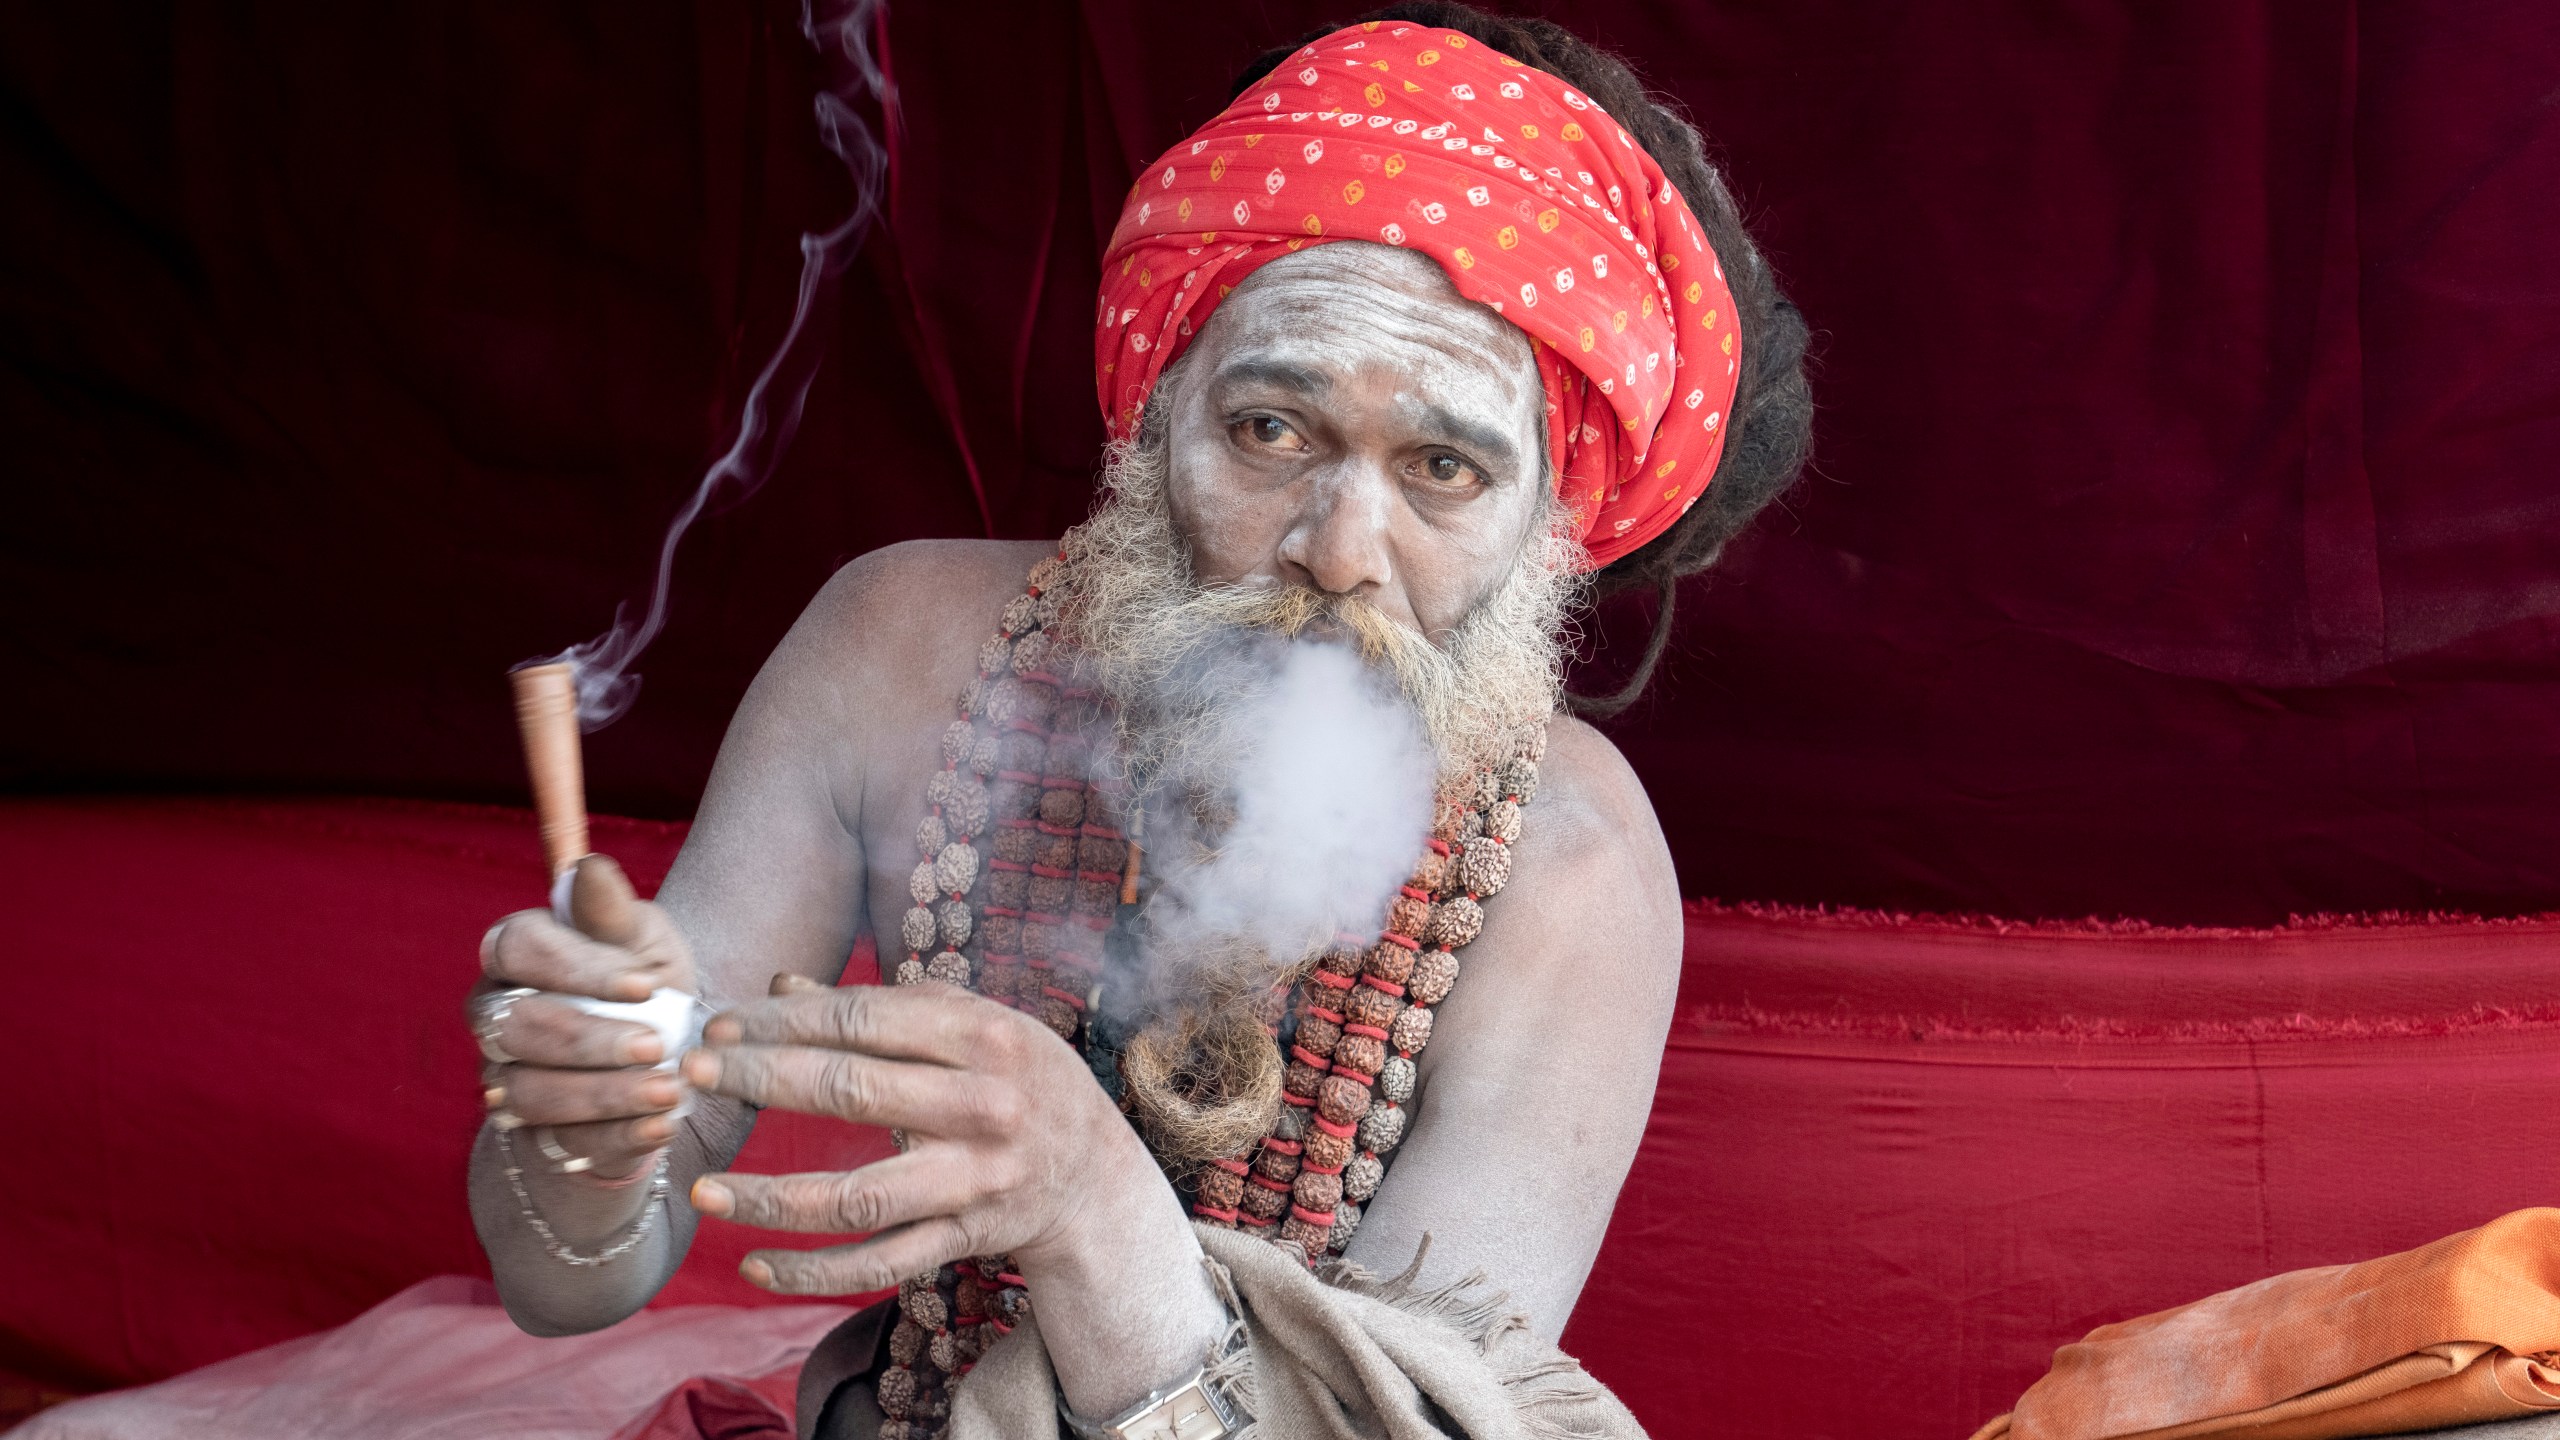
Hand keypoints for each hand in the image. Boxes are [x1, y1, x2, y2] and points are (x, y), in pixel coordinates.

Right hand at [473, 855, 697, 1179]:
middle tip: (656, 1045)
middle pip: (518, 1027)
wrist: (663, 1058)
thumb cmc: (647, 984)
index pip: (520, 949)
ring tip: (668, 1092)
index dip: (577, 969)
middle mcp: (494, 1016)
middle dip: (590, 1039)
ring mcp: (503, 1078)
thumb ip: (612, 913)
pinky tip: (660, 1127)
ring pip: (529, 1093)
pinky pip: (559, 1142)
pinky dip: (615, 1137)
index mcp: (515, 953)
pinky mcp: (530, 1134)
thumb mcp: (644, 943)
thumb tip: (590, 868)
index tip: (644, 985)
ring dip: (604, 1095)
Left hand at [681, 981, 1152, 1293]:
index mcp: (984, 1035)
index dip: (786, 1021)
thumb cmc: (1020, 1078)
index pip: (865, 1021)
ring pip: (858, 1196)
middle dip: (763, 1079)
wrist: (1096, 1174)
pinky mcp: (965, 1237)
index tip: (723, 1025)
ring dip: (771, 1196)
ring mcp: (974, 1179)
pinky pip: (879, 1264)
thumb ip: (881, 1008)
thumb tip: (781, 985)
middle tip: (694, 1075)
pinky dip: (814, 1272)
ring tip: (704, 1188)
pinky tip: (755, 1264)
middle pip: (853, 1091)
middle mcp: (982, 1106)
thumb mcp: (973, 1026)